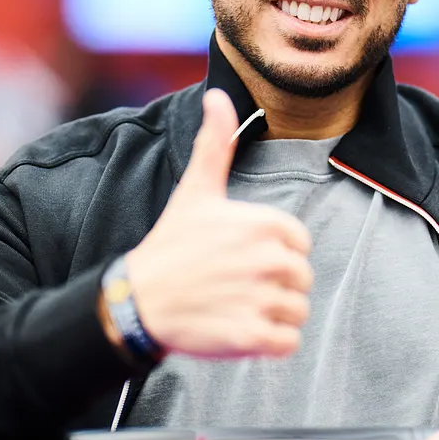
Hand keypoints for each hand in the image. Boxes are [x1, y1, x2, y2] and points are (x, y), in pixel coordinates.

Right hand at [126, 89, 313, 358]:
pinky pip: (288, 344)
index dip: (275, 254)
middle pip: (301, 280)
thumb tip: (218, 95)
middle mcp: (269, 260)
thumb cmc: (171, 245)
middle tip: (233, 285)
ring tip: (234, 307)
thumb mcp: (196, 190)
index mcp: (266, 224)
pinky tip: (238, 330)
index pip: (300, 245)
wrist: (137, 301)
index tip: (240, 257)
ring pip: (297, 313)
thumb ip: (216, 143)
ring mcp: (262, 299)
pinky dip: (269, 344)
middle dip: (273, 287)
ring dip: (271, 317)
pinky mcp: (253, 337)